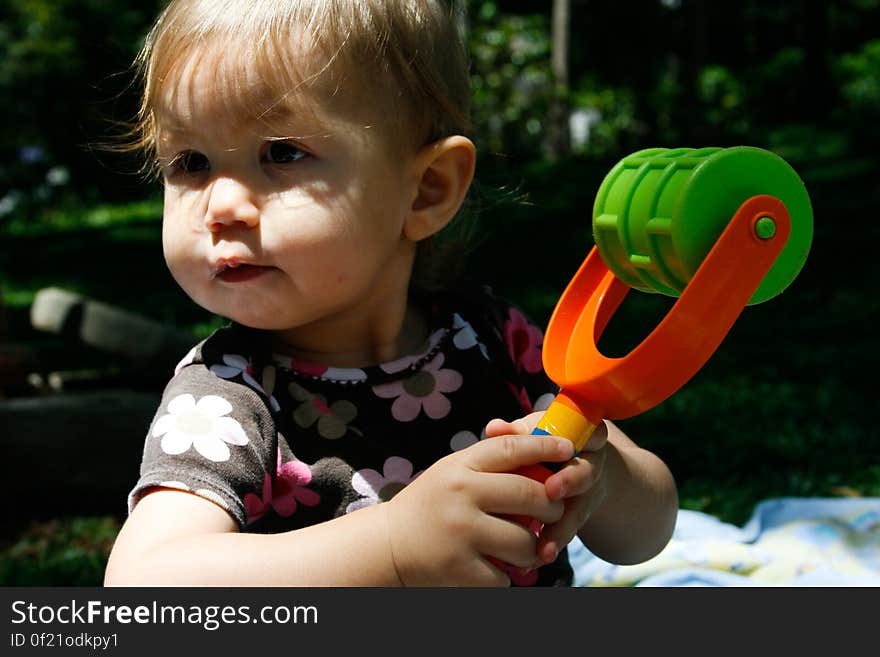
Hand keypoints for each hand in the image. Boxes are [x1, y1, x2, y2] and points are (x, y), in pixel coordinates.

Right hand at [383, 432, 571, 585]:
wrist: (388, 546)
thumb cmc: (431, 505)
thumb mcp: (453, 472)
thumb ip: (490, 464)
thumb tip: (546, 456)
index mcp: (460, 467)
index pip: (511, 448)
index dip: (545, 447)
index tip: (568, 449)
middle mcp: (461, 495)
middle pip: (532, 495)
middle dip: (552, 506)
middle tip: (551, 511)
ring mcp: (461, 533)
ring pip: (526, 542)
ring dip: (532, 548)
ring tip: (520, 547)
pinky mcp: (461, 570)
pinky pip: (507, 577)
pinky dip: (505, 576)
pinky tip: (491, 567)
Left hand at [484, 413, 609, 565]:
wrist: (567, 471)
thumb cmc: (543, 445)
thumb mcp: (534, 433)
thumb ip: (516, 433)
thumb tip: (493, 428)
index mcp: (584, 433)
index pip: (592, 431)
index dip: (581, 439)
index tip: (566, 449)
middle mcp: (592, 461)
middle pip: (586, 470)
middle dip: (571, 480)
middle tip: (552, 489)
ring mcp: (589, 491)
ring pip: (578, 507)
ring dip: (561, 525)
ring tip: (544, 545)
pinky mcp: (579, 515)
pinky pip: (569, 529)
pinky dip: (554, 542)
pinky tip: (540, 555)